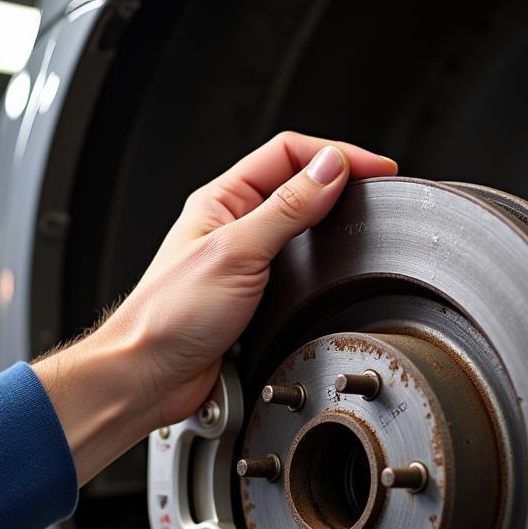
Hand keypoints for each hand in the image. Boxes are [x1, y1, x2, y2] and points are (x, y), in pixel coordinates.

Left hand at [33, 132, 397, 483]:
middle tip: (377, 190)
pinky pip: (296, 269)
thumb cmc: (170, 315)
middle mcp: (234, 225)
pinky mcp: (254, 297)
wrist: (150, 374)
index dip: (335, 154)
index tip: (375, 168)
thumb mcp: (238, 251)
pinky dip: (320, 263)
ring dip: (330, 221)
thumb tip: (329, 170)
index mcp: (222, 200)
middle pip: (297, 185)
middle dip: (339, 182)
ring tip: (361, 219)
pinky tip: (332, 267)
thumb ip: (287, 209)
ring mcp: (245, 261)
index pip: (288, 154)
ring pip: (299, 227)